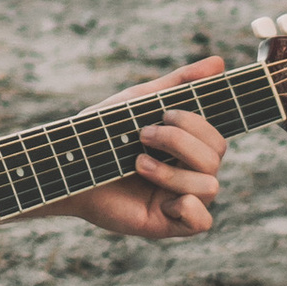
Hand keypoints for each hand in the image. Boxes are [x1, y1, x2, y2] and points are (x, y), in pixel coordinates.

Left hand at [61, 60, 227, 240]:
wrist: (67, 165)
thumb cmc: (100, 134)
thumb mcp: (139, 101)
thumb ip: (179, 83)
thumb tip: (219, 61)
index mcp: (186, 147)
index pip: (217, 137)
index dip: (196, 123)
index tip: (163, 114)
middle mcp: (189, 173)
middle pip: (216, 156)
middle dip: (179, 141)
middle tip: (142, 136)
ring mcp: (180, 199)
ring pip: (210, 186)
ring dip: (172, 172)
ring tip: (137, 164)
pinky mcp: (168, 224)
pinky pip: (202, 222)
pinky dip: (188, 207)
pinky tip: (163, 201)